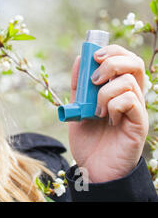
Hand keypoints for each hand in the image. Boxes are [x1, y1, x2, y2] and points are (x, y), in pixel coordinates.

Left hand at [68, 44, 148, 182]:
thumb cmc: (88, 138)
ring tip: (96, 110)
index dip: (112, 50)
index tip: (94, 56)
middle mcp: (131, 95)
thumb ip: (79, 85)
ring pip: (128, 81)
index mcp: (118, 89)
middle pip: (134, 62)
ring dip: (105, 92)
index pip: (126, 58)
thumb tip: (81, 58)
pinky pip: (130, 101)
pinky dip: (113, 105)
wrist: (91, 167)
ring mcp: (137, 109)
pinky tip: (107, 118)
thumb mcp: (78, 106)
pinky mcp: (139, 123)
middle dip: (112, 62)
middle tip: (95, 79)